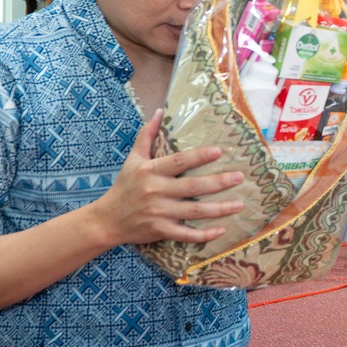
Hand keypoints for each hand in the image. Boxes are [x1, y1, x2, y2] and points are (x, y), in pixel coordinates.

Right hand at [87, 110, 246, 247]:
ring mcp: (159, 213)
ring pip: (194, 211)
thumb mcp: (133, 159)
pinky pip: (186, 234)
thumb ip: (147, 135)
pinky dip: (204, 235)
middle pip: (192, 186)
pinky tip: (221, 230)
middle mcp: (156, 191)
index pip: (179, 162)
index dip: (199, 156)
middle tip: (239, 177)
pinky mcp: (160, 230)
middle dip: (218, 182)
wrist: (108, 219)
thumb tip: (160, 111)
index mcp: (151, 171)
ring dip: (219, 209)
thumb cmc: (125, 186)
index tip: (219, 151)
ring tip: (239, 204)